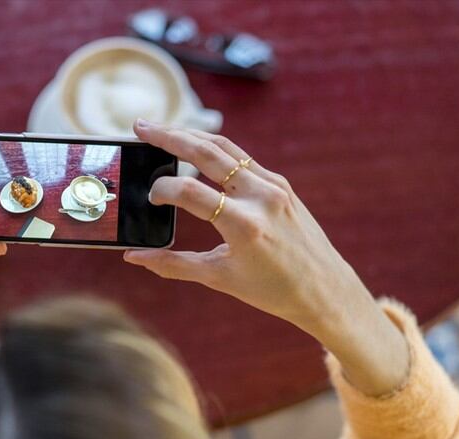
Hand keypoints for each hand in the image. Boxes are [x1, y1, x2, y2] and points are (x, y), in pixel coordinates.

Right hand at [125, 120, 407, 394]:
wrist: (325, 289)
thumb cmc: (272, 290)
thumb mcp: (219, 278)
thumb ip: (173, 265)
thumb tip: (133, 258)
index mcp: (244, 226)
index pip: (192, 192)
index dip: (164, 189)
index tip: (150, 197)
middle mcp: (261, 198)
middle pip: (208, 153)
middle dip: (170, 137)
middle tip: (141, 127)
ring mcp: (274, 186)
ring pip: (225, 148)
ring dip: (191, 135)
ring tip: (161, 130)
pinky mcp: (280, 183)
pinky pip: (241, 158)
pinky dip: (214, 149)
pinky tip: (194, 147)